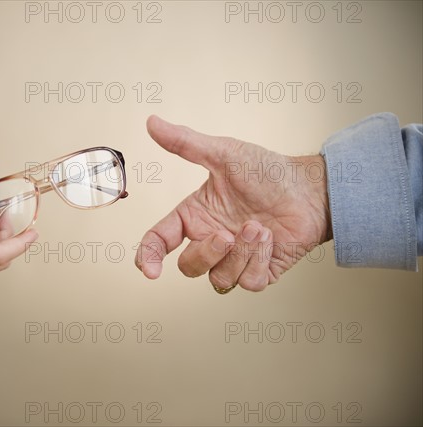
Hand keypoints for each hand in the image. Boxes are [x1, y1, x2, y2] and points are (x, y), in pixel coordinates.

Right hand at [135, 116, 331, 291]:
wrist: (309, 189)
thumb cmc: (267, 171)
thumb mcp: (223, 153)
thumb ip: (185, 143)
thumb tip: (152, 122)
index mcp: (195, 216)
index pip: (159, 241)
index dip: (148, 257)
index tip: (150, 271)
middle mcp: (210, 240)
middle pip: (189, 267)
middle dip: (207, 254)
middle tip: (227, 234)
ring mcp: (235, 259)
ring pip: (219, 279)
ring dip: (241, 254)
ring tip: (260, 228)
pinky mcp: (259, 272)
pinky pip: (248, 283)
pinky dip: (260, 262)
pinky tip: (271, 240)